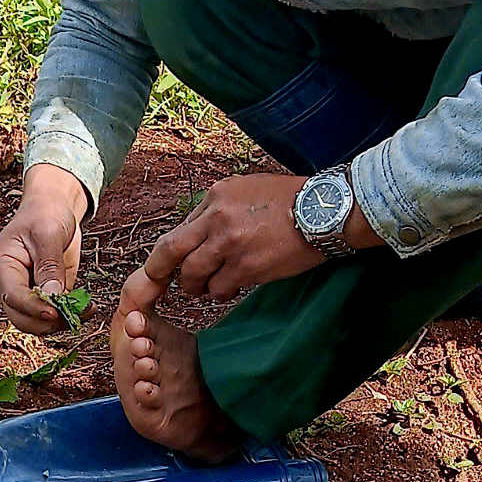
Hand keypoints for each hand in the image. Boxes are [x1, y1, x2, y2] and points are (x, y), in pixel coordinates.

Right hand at [0, 164, 89, 334]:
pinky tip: (86, 309)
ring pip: (35, 322)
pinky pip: (52, 315)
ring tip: (83, 312)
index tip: (55, 312)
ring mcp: (25, 290)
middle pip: (20, 316)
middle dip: (45, 321)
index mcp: (2, 265)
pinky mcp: (44, 294)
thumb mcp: (48, 233)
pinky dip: (68, 316)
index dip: (33, 308)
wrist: (53, 207)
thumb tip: (52, 297)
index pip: (12, 296)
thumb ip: (49, 266)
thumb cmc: (45, 213)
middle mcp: (9, 282)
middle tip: (73, 315)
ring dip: (58, 323)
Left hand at [131, 173, 326, 302]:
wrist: (323, 212)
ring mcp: (229, 244)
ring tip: (200, 289)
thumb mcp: (246, 187)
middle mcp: (216, 219)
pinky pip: (219, 288)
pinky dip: (218, 293)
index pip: (181, 227)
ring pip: (193, 274)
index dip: (172, 249)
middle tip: (160, 280)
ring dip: (193, 286)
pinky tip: (226, 291)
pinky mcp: (246, 267)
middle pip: (171, 250)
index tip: (168, 260)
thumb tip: (198, 229)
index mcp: (215, 196)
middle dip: (159, 270)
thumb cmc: (288, 199)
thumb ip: (219, 206)